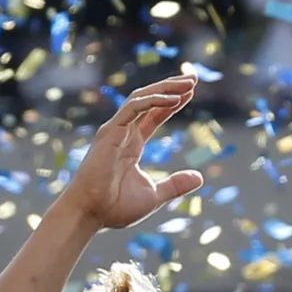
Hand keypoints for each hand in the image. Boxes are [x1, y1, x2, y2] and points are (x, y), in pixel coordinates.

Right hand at [58, 75, 206, 231]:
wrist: (91, 214)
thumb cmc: (115, 207)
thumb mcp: (155, 195)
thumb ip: (175, 185)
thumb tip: (199, 178)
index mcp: (132, 144)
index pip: (153, 115)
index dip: (171, 101)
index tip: (191, 92)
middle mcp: (123, 133)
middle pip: (149, 100)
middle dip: (171, 87)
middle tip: (194, 77)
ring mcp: (115, 131)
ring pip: (141, 98)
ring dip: (165, 88)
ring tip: (189, 83)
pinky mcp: (109, 133)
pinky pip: (133, 108)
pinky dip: (154, 101)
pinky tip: (174, 99)